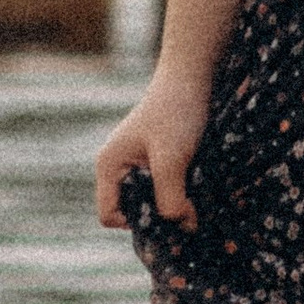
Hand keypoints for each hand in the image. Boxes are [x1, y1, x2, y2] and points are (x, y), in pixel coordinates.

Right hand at [95, 69, 211, 227]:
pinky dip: (179, 189)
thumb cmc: (175, 112)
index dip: (136, 221)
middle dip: (158, 213)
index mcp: (109, 166)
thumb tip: (182, 226)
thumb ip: (171, 197)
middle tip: (188, 204)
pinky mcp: (155, 160)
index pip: (109, 215)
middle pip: (131, 210)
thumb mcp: (171, 159)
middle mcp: (117, 168)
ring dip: (173, 201)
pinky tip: (195, 177)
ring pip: (150, 200)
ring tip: (193, 186)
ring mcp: (136, 163)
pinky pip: (163, 187)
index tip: (166, 210)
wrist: (191, 77)